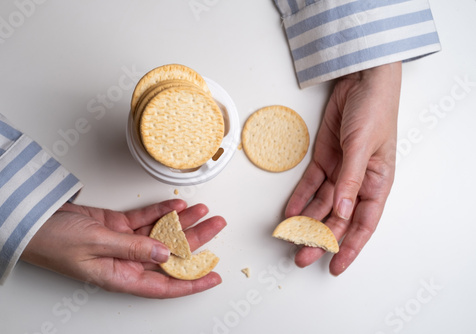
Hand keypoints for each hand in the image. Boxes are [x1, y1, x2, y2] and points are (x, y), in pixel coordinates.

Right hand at [21, 199, 225, 297]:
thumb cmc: (53, 241)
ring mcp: (122, 242)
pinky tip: (178, 205)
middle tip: (216, 225)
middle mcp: (125, 261)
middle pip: (169, 254)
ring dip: (182, 222)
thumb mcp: (96, 246)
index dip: (191, 282)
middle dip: (196, 240)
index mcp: (120, 276)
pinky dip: (162, 211)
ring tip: (203, 209)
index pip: (164, 285)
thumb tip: (165, 255)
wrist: (31, 221)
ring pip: (161, 233)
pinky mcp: (116, 225)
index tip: (214, 276)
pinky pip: (145, 219)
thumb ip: (132, 249)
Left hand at [286, 62, 401, 274]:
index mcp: (378, 183)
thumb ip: (352, 179)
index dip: (351, 247)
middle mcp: (358, 182)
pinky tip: (288, 212)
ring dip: (306, 221)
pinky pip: (310, 185)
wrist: (361, 80)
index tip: (336, 265)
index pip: (364, 223)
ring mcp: (339, 171)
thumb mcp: (364, 146)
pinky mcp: (324, 159)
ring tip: (289, 239)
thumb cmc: (375, 109)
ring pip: (321, 204)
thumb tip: (343, 212)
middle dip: (321, 239)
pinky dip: (298, 199)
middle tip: (302, 257)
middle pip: (338, 218)